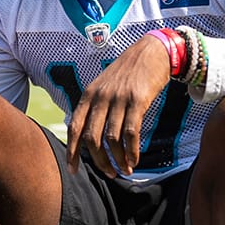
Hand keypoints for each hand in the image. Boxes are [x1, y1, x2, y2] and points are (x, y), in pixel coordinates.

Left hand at [66, 35, 172, 177]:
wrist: (151, 51)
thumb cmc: (127, 73)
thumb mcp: (103, 85)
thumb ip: (94, 107)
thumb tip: (86, 136)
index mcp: (89, 95)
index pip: (75, 128)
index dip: (73, 152)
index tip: (74, 170)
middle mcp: (101, 97)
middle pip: (92, 138)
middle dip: (99, 161)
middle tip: (109, 174)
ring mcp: (119, 98)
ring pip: (112, 139)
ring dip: (118, 159)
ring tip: (124, 171)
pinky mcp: (138, 100)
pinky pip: (131, 132)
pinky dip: (132, 150)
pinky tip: (134, 160)